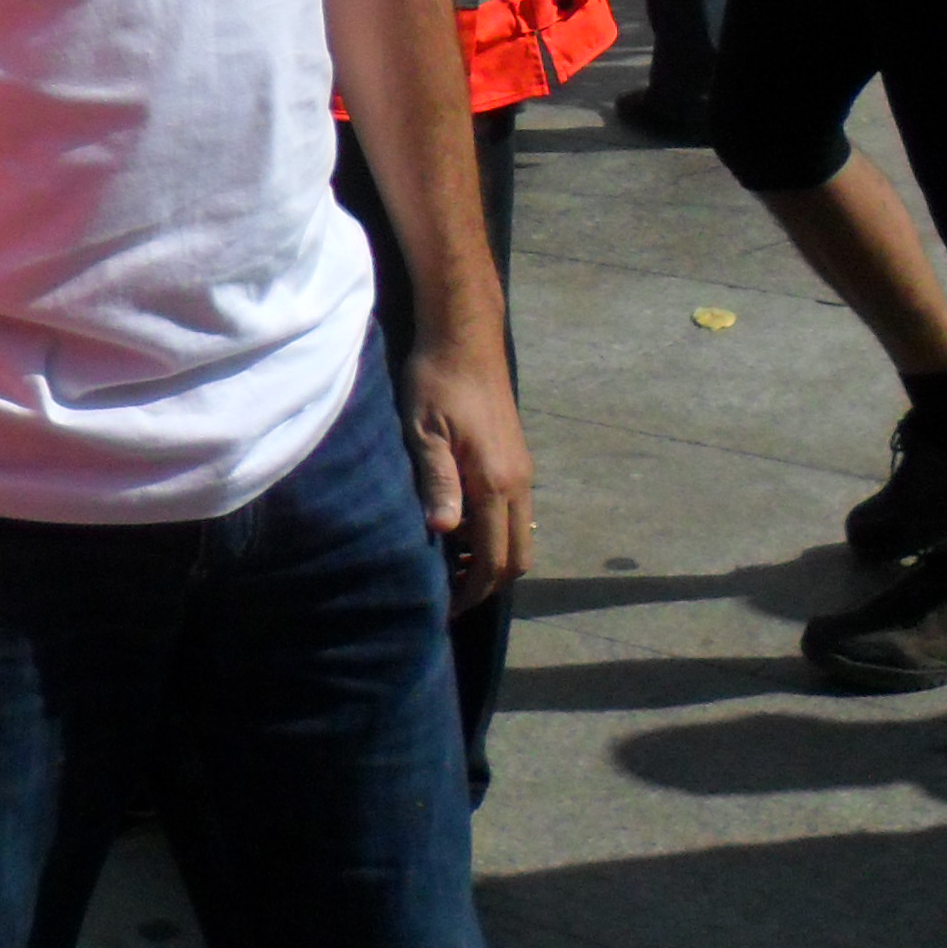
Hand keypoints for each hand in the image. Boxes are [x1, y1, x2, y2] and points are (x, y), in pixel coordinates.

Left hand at [403, 339, 535, 607]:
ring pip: (519, 536)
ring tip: (450, 565)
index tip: (442, 608)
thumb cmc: (435, 381)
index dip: (470, 591)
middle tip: (448, 595)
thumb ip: (437, 481)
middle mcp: (518, 482)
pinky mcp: (516, 459)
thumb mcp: (425, 432)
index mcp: (495, 482)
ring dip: (491, 558)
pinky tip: (460, 526)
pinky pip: (515, 513)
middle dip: (487, 584)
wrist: (464, 339)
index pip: (492, 559)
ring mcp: (522, 470)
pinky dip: (494, 533)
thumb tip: (443, 531)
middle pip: (516, 557)